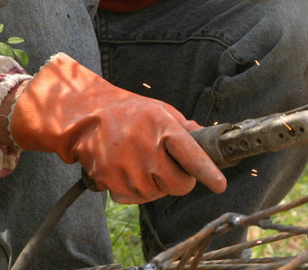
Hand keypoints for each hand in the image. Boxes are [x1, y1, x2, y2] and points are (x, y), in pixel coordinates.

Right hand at [7, 53, 226, 203]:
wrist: (87, 118)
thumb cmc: (129, 112)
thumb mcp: (160, 110)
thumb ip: (184, 127)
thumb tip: (206, 140)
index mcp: (162, 127)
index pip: (192, 156)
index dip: (208, 173)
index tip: (220, 185)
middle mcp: (146, 149)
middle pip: (177, 185)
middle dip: (181, 181)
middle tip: (173, 169)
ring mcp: (127, 167)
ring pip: (155, 195)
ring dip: (156, 186)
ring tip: (144, 164)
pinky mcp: (110, 181)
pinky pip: (134, 198)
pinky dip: (136, 191)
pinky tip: (129, 172)